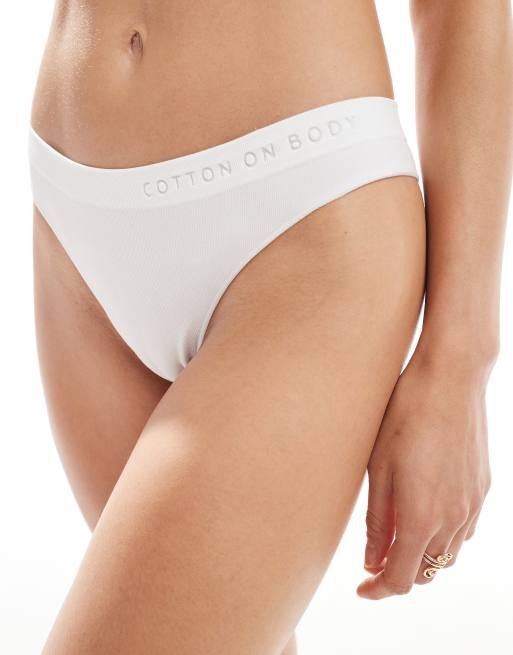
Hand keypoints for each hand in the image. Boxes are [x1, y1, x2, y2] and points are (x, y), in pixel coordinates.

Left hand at [356, 344, 491, 599]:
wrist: (451, 379)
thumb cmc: (405, 417)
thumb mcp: (378, 467)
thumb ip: (377, 520)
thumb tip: (371, 561)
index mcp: (420, 518)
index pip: (401, 578)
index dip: (379, 590)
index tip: (362, 588)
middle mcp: (452, 520)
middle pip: (426, 571)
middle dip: (398, 572)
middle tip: (373, 559)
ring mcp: (473, 505)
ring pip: (447, 554)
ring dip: (421, 556)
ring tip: (396, 538)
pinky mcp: (483, 488)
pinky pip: (464, 530)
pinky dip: (442, 537)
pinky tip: (425, 516)